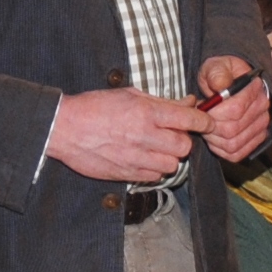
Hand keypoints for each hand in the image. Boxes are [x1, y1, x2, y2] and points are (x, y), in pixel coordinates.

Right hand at [46, 87, 209, 183]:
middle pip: (184, 146)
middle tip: (172, 135)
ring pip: (172, 165)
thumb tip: (188, 103)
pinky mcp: (127, 174)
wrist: (64, 128)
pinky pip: (155, 176)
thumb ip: (161, 102)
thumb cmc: (95, 107)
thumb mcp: (130, 95)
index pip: (189, 120)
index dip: (204, 121)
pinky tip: (144, 158)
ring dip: (169, 157)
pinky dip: (155, 169)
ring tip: (156, 148)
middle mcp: (144, 136)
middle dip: (183, 140)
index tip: (207, 123)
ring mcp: (136, 158)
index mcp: (146, 113)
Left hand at [197, 57, 271, 162]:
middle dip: (210, 126)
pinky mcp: (255, 140)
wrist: (227, 84)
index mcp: (254, 88)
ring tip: (206, 127)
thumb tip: (221, 86)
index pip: (234, 109)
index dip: (213, 113)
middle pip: (232, 130)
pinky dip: (220, 150)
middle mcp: (262, 109)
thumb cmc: (220, 75)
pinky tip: (214, 138)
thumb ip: (217, 73)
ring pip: (233, 144)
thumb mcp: (215, 66)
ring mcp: (261, 126)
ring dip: (213, 139)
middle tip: (200, 119)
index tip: (201, 107)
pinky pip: (236, 154)